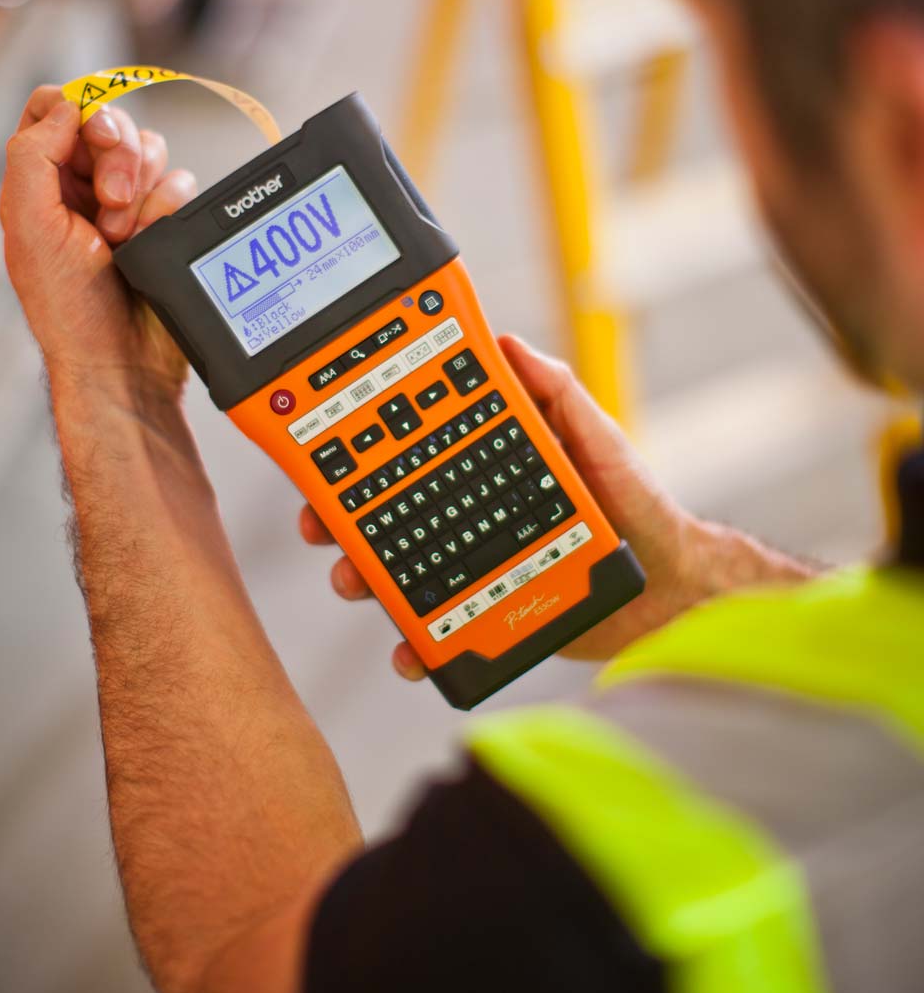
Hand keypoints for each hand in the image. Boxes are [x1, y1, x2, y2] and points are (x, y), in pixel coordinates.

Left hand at [0, 85, 196, 392]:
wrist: (124, 361)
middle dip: (117, 160)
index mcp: (40, 180)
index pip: (57, 107)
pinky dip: (169, 211)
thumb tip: (68, 107)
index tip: (91, 138)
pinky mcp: (167, 219)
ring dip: (142, 194)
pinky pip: (181, 182)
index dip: (79, 110)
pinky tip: (149, 247)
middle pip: (112, 122)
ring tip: (124, 240)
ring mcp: (128, 202)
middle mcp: (82, 185)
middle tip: (110, 206)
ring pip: (152, 150)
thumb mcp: (30, 227)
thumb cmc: (70, 308)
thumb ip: (32, 156)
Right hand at [299, 334, 711, 682]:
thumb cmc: (636, 504)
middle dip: (341, 521)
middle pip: (387, 516)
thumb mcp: (595, 435)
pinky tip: (407, 649)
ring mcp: (475, 569)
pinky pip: (438, 633)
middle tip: (320, 526)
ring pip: (399, 575)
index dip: (363, 452)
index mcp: (487, 467)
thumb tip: (505, 344)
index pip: (412, 453)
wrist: (671, 587)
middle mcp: (472, 517)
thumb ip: (554, 390)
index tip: (328, 449)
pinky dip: (413, 644)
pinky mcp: (488, 618)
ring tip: (355, 583)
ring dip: (363, 579)